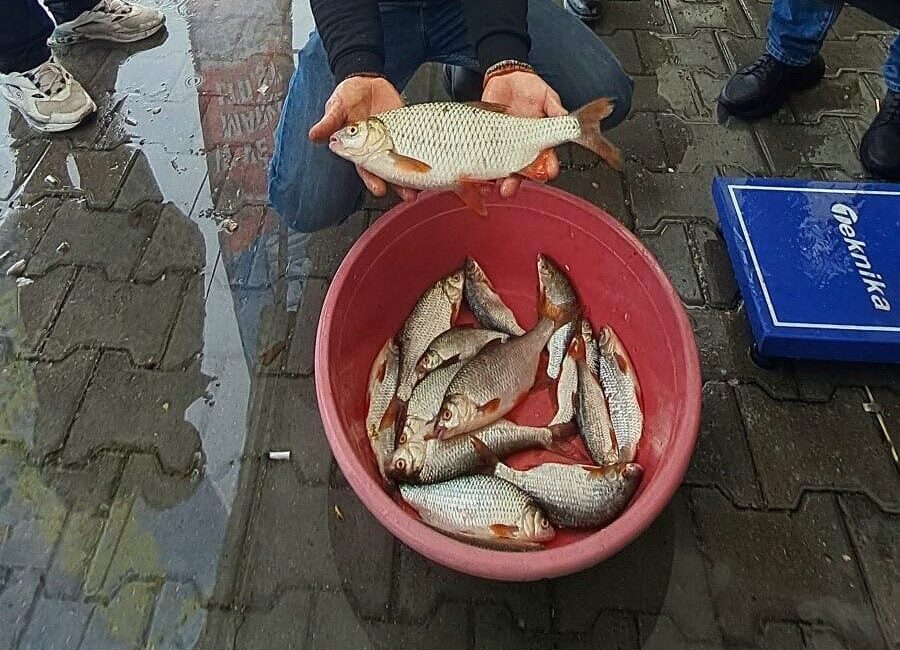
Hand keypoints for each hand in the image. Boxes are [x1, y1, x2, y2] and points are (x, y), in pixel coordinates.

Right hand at [309, 76, 416, 201]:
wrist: (367, 80)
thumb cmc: (348, 94)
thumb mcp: (338, 105)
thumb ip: (330, 121)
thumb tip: (314, 135)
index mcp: (358, 148)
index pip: (365, 168)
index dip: (372, 179)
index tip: (379, 189)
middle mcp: (376, 148)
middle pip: (388, 171)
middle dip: (397, 184)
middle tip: (407, 194)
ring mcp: (393, 141)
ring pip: (403, 162)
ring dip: (412, 176)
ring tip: (421, 187)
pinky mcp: (406, 131)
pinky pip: (415, 146)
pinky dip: (422, 156)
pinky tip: (430, 166)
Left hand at [481, 71, 566, 196]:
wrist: (505, 77)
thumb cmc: (530, 88)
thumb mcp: (546, 95)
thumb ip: (555, 108)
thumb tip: (566, 118)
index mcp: (539, 140)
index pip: (546, 159)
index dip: (548, 167)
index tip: (548, 172)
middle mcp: (521, 148)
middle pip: (522, 172)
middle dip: (517, 182)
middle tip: (512, 187)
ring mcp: (503, 147)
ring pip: (503, 170)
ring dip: (501, 181)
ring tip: (500, 188)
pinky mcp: (487, 142)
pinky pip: (484, 160)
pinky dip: (482, 171)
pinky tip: (481, 177)